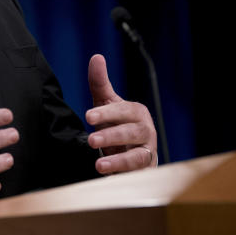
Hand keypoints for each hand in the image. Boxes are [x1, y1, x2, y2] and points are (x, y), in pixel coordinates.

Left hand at [85, 54, 157, 172]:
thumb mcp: (106, 103)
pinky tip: (109, 177)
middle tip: (91, 140)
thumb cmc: (117, 124)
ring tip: (99, 165)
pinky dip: (125, 176)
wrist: (130, 151)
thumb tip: (96, 57)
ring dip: (119, 161)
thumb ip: (100, 83)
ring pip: (137, 156)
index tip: (89, 116)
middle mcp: (146, 132)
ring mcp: (147, 153)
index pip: (124, 111)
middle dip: (112, 136)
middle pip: (132, 133)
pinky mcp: (144, 171)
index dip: (107, 113)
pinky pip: (138, 174)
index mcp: (137, 113)